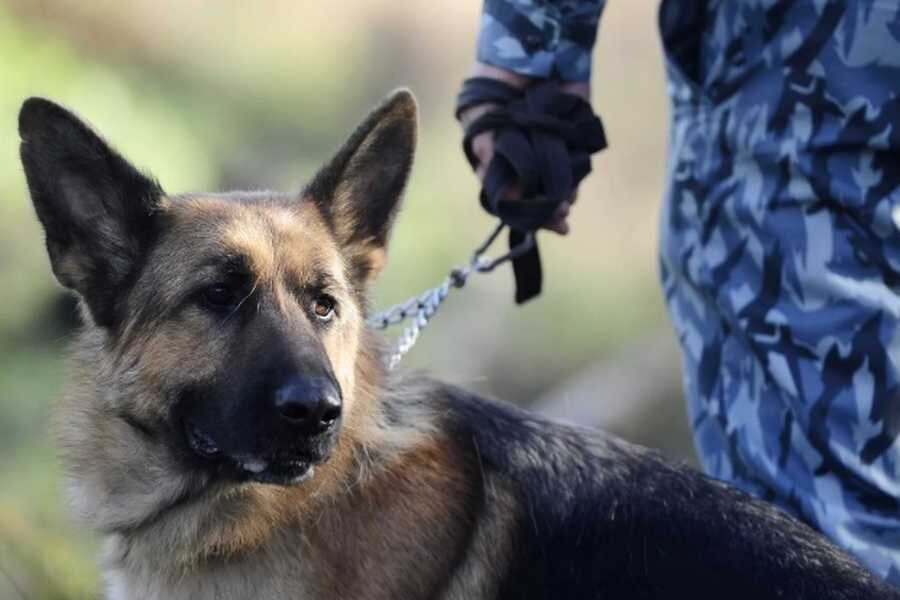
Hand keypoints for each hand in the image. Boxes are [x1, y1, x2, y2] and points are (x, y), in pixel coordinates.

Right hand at [458, 62, 590, 235]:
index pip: (508, 195)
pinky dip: (577, 177)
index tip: (533, 224)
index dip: (520, 211)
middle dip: (546, 211)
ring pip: (559, 184)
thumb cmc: (496, 84)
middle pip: (536, 195)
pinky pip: (578, 165)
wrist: (531, 48)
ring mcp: (550, 150)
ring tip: (565, 205)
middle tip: (559, 223)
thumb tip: (502, 194)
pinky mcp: (574, 139)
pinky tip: (574, 185)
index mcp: (499, 158)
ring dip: (563, 197)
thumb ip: (487, 156)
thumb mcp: (479, 120)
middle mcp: (525, 158)